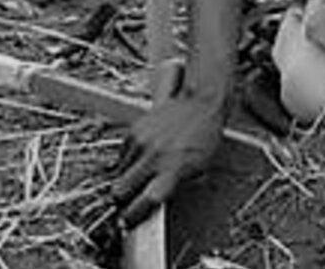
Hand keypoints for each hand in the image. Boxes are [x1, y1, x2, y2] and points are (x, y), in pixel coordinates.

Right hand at [111, 91, 223, 226]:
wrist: (199, 103)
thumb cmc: (204, 136)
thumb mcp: (200, 166)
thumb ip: (177, 185)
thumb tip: (155, 201)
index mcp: (174, 169)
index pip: (148, 199)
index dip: (134, 214)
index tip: (127, 221)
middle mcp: (155, 157)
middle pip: (122, 190)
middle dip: (122, 198)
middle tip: (128, 198)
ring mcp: (142, 143)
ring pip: (120, 173)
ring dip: (128, 176)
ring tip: (146, 167)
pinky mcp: (134, 131)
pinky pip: (122, 154)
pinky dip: (130, 158)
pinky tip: (146, 152)